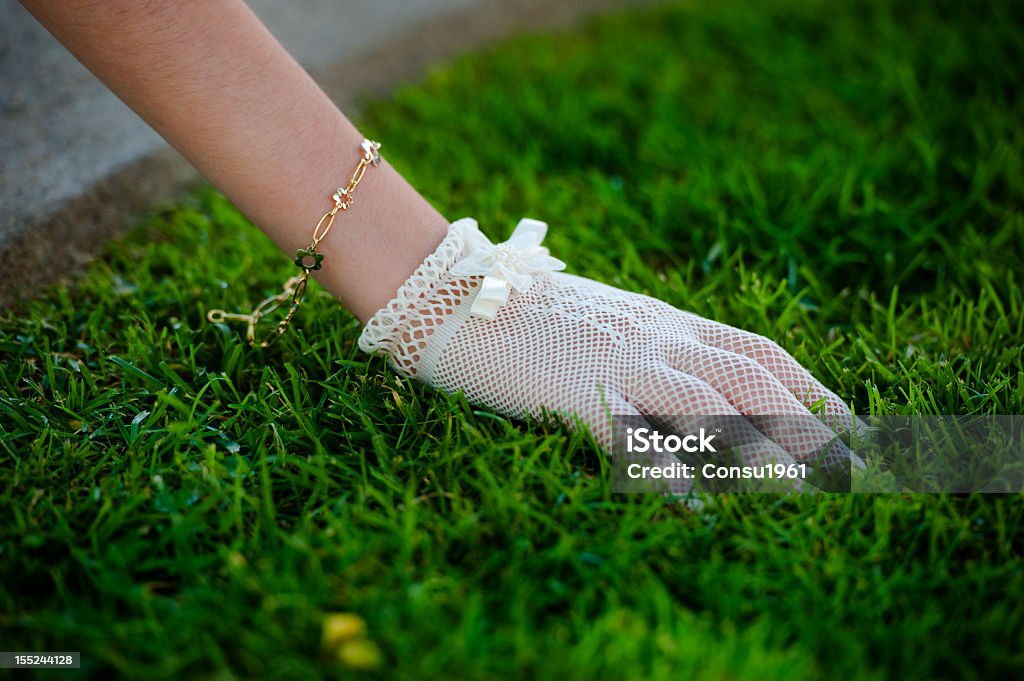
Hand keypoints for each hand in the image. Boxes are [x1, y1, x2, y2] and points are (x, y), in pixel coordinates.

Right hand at [359, 218, 861, 490]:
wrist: (454, 291)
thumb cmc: (523, 308)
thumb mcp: (604, 319)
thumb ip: (647, 342)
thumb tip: (686, 373)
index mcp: (663, 322)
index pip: (756, 350)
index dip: (811, 386)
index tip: (850, 423)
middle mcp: (654, 339)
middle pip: (750, 376)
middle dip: (810, 422)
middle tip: (853, 469)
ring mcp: (617, 364)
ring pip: (710, 402)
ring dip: (764, 446)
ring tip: (806, 489)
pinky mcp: (574, 393)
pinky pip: (633, 437)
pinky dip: (669, 473)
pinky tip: (696, 509)